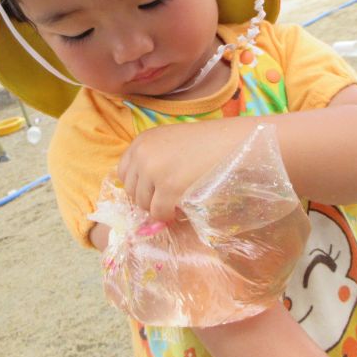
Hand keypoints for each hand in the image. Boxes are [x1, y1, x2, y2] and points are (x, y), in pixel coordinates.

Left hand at [117, 119, 254, 220]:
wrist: (233, 143)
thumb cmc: (207, 143)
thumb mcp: (170, 142)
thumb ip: (151, 158)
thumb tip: (138, 191)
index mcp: (142, 141)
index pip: (123, 173)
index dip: (138, 185)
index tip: (154, 190)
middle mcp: (142, 154)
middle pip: (132, 192)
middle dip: (149, 199)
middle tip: (170, 198)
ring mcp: (154, 171)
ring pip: (144, 205)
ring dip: (160, 208)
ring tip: (178, 200)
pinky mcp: (168, 188)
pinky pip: (158, 213)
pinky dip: (169, 215)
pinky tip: (182, 207)